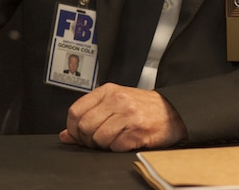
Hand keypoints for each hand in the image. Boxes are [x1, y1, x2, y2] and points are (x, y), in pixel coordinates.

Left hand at [59, 82, 186, 151]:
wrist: (172, 111)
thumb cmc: (142, 107)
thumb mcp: (114, 103)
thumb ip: (89, 115)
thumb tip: (66, 135)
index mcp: (107, 91)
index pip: (76, 111)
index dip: (72, 128)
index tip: (78, 135)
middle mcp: (117, 100)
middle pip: (85, 126)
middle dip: (87, 140)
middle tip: (96, 141)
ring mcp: (128, 115)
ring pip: (99, 138)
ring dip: (102, 146)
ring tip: (112, 140)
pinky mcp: (138, 131)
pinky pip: (115, 146)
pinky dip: (117, 149)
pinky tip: (124, 142)